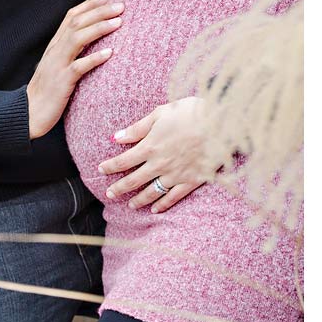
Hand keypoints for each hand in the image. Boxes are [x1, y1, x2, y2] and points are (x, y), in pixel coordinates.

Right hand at [27, 0, 122, 139]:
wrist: (28, 113)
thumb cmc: (46, 91)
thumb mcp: (56, 66)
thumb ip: (68, 52)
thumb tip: (88, 41)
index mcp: (54, 45)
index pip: (71, 17)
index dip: (90, 5)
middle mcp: (55, 50)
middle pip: (77, 23)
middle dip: (99, 11)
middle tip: (120, 6)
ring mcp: (57, 65)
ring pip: (77, 38)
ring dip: (99, 28)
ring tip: (118, 22)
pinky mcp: (61, 81)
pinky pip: (78, 66)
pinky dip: (94, 58)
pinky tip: (109, 53)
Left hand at [98, 97, 215, 211]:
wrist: (221, 123)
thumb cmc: (190, 112)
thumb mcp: (160, 114)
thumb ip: (138, 128)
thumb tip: (116, 137)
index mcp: (150, 146)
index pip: (123, 160)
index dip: (110, 166)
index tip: (100, 170)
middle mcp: (159, 164)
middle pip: (134, 180)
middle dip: (119, 188)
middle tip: (108, 194)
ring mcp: (175, 175)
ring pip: (151, 192)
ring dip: (138, 199)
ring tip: (129, 205)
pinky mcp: (191, 181)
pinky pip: (173, 197)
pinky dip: (163, 204)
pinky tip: (155, 209)